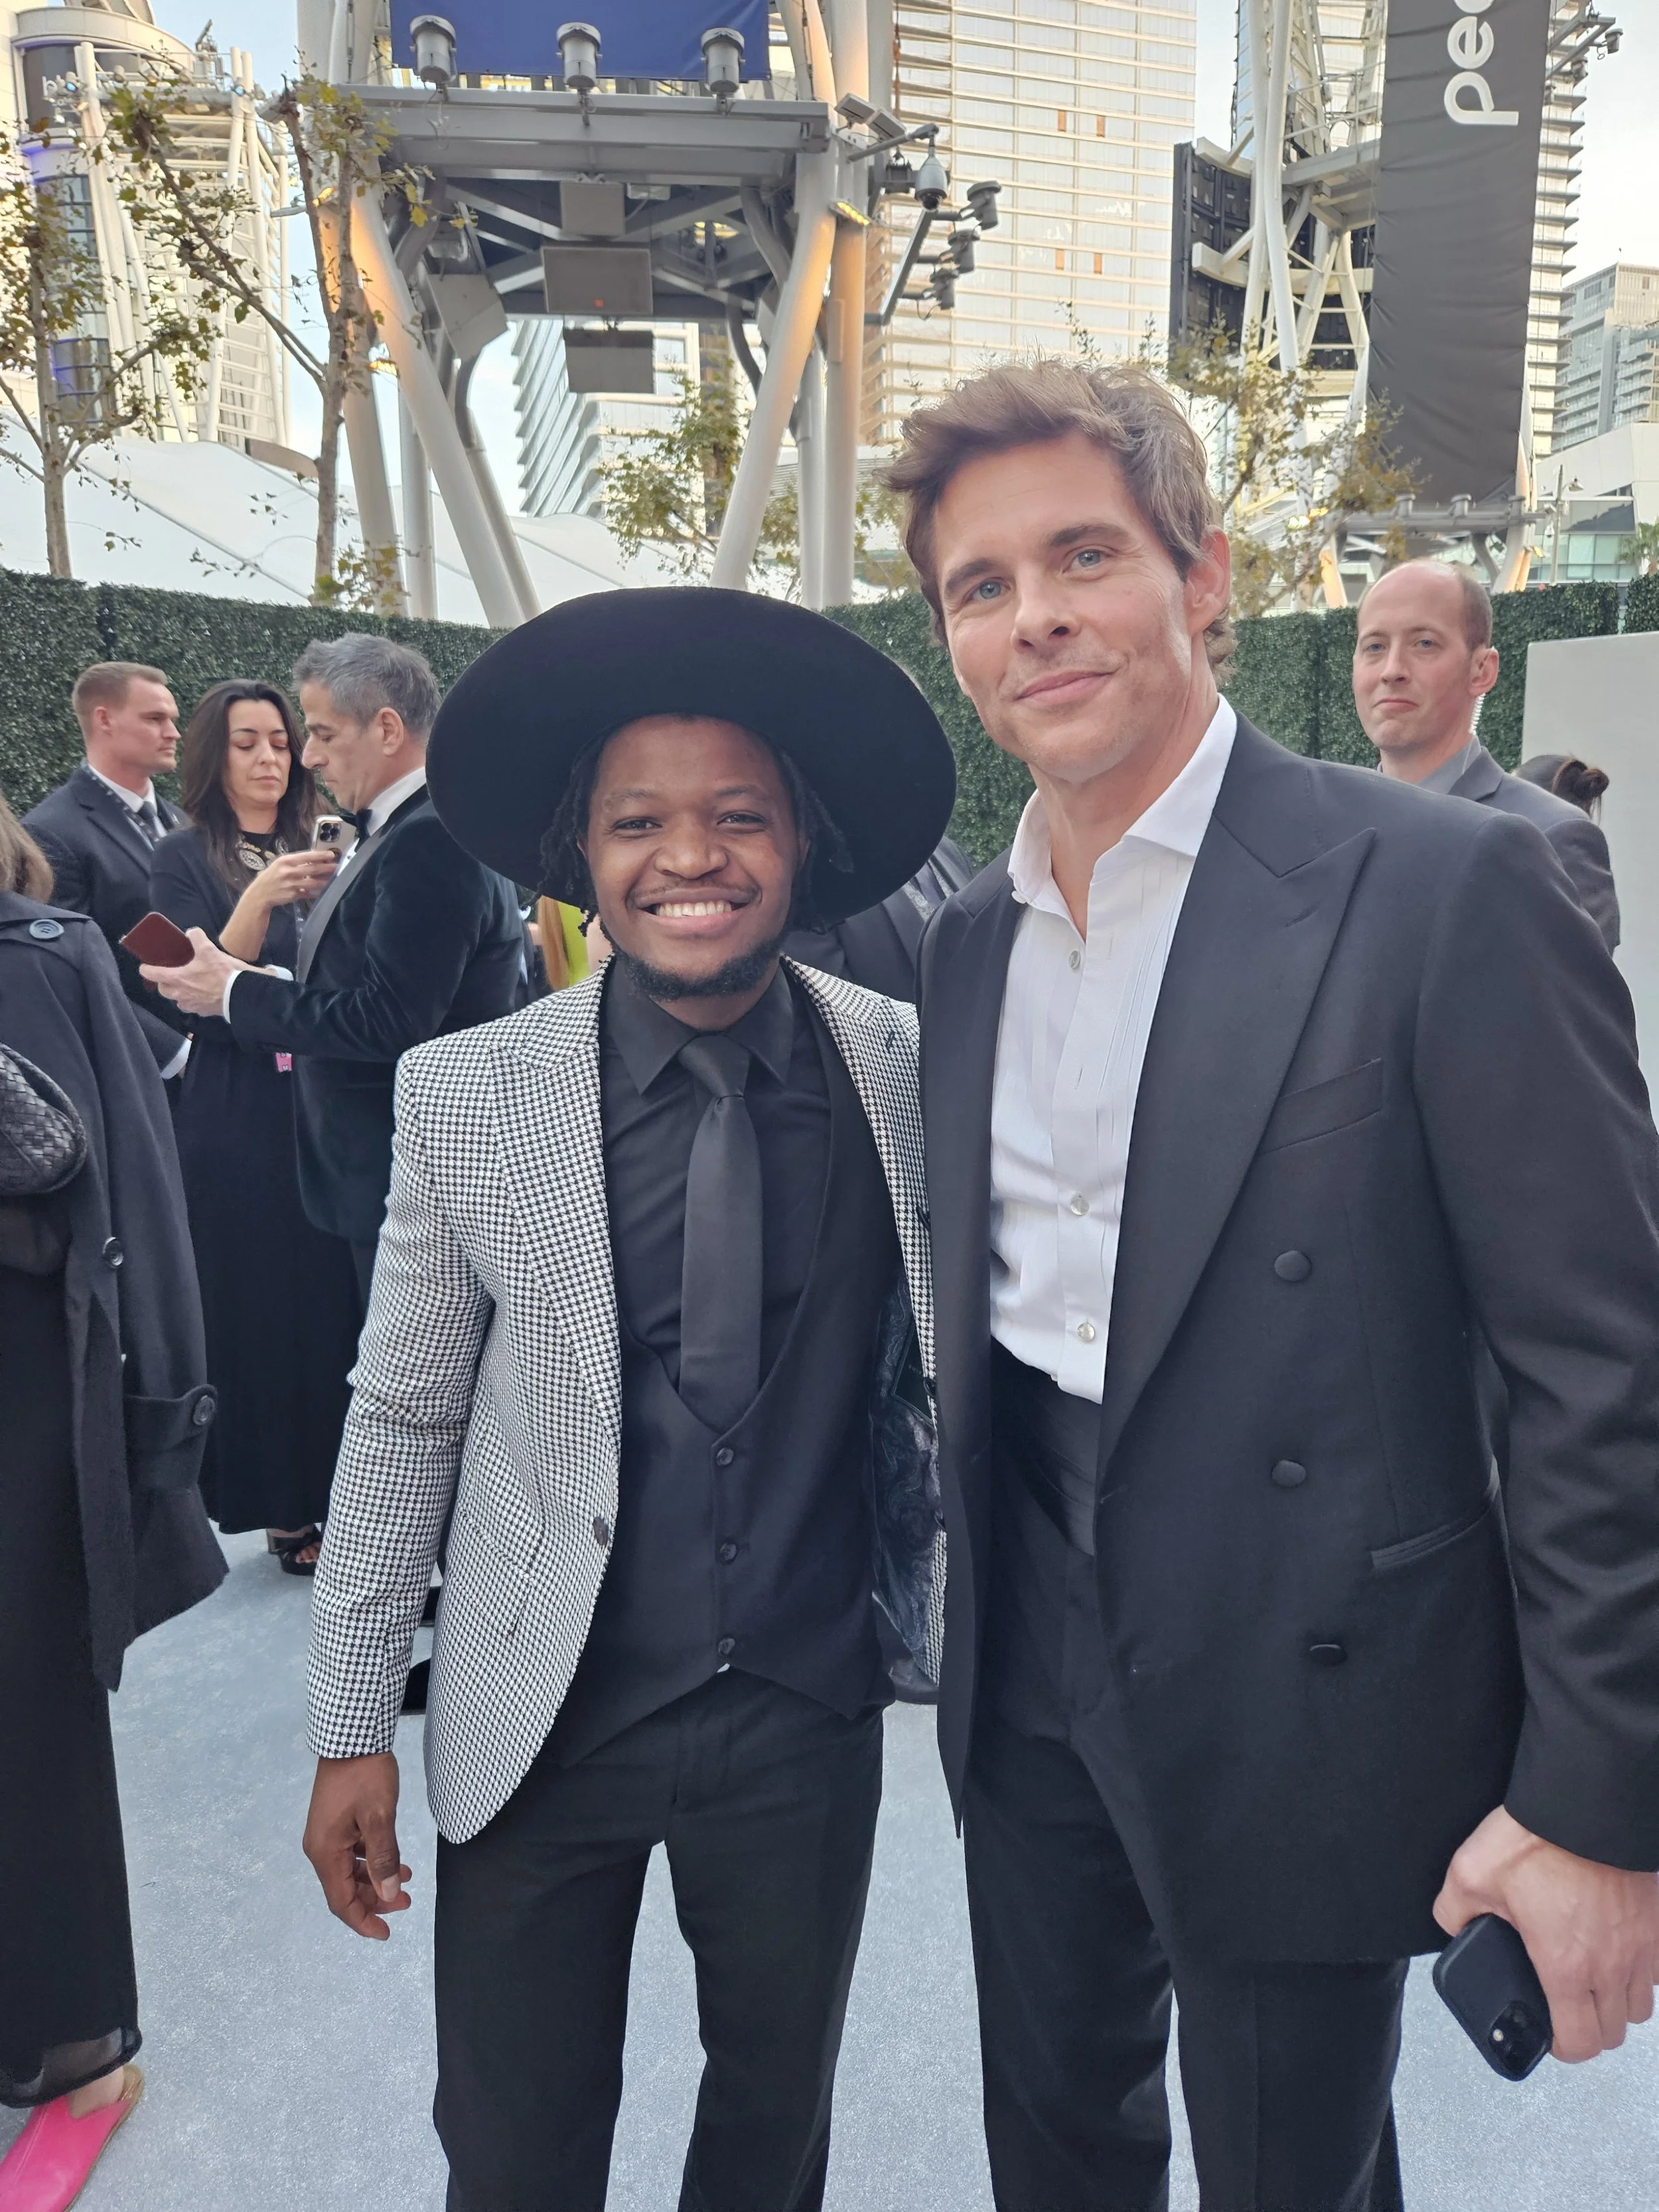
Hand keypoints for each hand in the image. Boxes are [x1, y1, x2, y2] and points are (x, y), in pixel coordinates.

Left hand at [140, 927, 247, 1016]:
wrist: (240, 994)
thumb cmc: (222, 974)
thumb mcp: (209, 949)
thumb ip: (197, 937)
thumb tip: (192, 933)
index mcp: (178, 978)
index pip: (154, 974)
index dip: (146, 970)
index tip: (144, 967)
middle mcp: (181, 994)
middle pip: (164, 990)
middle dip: (164, 983)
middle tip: (169, 976)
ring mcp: (192, 1005)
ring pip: (178, 1000)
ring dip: (179, 993)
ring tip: (188, 985)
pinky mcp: (204, 1012)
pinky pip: (194, 1007)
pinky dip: (195, 1000)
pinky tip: (203, 994)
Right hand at [249, 847, 339, 908]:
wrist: (260, 894)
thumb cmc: (272, 877)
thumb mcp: (280, 865)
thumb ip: (296, 862)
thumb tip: (315, 860)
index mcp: (285, 861)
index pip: (306, 856)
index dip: (320, 856)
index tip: (331, 855)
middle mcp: (288, 872)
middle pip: (312, 869)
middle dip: (327, 868)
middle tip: (338, 867)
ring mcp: (291, 884)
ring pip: (312, 883)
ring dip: (325, 881)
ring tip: (335, 879)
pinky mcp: (293, 895)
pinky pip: (309, 893)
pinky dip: (317, 892)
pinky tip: (325, 890)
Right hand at [303, 1752, 411, 1940]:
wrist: (353, 1735)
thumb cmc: (364, 1774)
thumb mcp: (379, 1817)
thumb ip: (383, 1858)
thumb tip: (389, 1894)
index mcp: (325, 1852)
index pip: (341, 1901)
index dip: (363, 1921)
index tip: (386, 1934)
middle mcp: (320, 1848)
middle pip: (345, 1889)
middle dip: (375, 1900)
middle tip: (407, 1901)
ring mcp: (327, 1835)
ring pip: (350, 1872)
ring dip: (376, 1880)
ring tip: (406, 1880)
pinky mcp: (335, 1823)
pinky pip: (352, 1854)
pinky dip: (372, 1861)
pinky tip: (395, 1859)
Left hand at [1435, 1806, 1658, 2060]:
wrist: (1586, 1800)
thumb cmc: (1537, 1837)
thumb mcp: (1470, 1874)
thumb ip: (1455, 1911)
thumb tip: (1455, 1927)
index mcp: (1565, 1965)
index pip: (1579, 2043)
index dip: (1561, 2045)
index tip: (1548, 2030)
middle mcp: (1612, 1965)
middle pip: (1614, 2031)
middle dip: (1589, 2026)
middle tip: (1566, 2003)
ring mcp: (1643, 1946)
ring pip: (1640, 2004)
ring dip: (1616, 1999)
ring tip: (1590, 1976)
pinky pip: (1657, 1968)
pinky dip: (1639, 1968)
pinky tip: (1614, 1946)